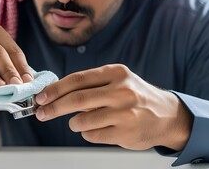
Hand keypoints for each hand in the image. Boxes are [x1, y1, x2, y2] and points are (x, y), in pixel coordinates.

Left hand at [34, 64, 192, 150]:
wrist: (167, 116)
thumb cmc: (136, 97)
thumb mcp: (117, 81)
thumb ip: (90, 86)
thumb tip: (54, 93)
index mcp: (116, 73)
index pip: (77, 79)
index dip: (55, 89)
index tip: (41, 97)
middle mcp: (121, 91)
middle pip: (76, 99)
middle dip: (53, 107)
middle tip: (42, 113)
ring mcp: (125, 113)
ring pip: (82, 120)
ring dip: (74, 123)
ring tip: (80, 121)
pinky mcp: (126, 132)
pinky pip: (92, 135)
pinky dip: (87, 133)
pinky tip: (98, 128)